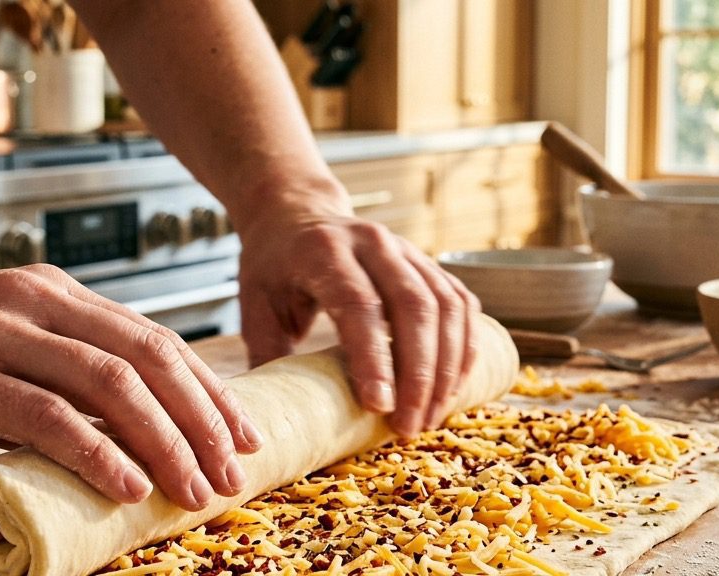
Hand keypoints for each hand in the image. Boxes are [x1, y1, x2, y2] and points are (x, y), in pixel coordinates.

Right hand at [0, 241, 261, 510]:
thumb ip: (57, 378)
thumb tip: (126, 434)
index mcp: (53, 293)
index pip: (154, 338)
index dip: (208, 388)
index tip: (243, 433)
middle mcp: (35, 301)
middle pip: (148, 356)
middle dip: (203, 417)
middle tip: (235, 469)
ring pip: (108, 382)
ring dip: (164, 439)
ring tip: (196, 486)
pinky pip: (43, 412)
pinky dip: (95, 450)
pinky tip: (127, 484)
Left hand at [237, 202, 480, 436]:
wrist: (296, 214)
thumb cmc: (273, 268)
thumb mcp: (254, 305)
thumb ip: (268, 355)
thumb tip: (283, 414)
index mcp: (323, 250)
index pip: (359, 304)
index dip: (374, 357)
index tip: (380, 407)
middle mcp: (372, 242)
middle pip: (413, 307)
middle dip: (419, 374)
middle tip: (410, 427)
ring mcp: (405, 249)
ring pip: (445, 306)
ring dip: (447, 367)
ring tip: (431, 416)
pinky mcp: (427, 261)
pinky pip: (460, 302)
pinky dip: (464, 346)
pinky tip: (455, 385)